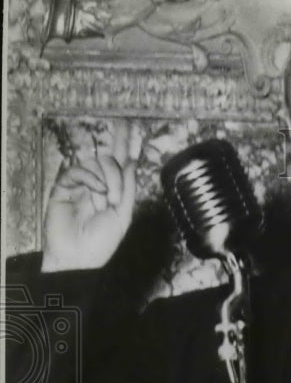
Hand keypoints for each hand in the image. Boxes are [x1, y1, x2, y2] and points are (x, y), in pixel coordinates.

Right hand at [42, 121, 142, 272]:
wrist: (78, 257)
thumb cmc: (101, 243)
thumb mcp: (122, 216)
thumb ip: (128, 188)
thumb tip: (132, 161)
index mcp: (112, 192)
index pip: (119, 164)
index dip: (123, 145)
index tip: (129, 125)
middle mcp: (97, 185)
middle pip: (109, 160)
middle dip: (118, 169)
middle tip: (118, 188)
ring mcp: (80, 185)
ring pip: (97, 163)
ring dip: (107, 179)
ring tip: (106, 201)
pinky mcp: (64, 186)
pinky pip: (80, 170)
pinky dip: (91, 178)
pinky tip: (96, 192)